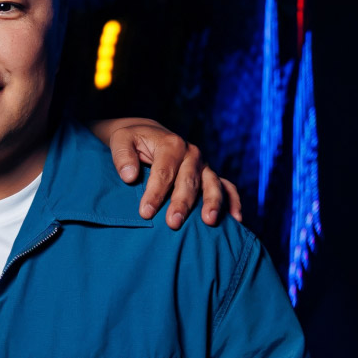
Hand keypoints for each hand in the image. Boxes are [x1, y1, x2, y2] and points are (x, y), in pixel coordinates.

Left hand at [99, 118, 243, 228]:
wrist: (147, 133)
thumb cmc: (132, 140)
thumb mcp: (120, 140)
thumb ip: (123, 156)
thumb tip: (130, 176)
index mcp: (171, 144)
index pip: (163, 172)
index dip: (155, 193)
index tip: (145, 213)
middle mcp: (191, 154)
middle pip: (189, 181)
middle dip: (182, 203)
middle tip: (173, 223)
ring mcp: (203, 165)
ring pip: (212, 184)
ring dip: (212, 203)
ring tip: (209, 222)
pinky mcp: (209, 175)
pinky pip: (227, 187)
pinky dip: (233, 202)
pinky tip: (236, 220)